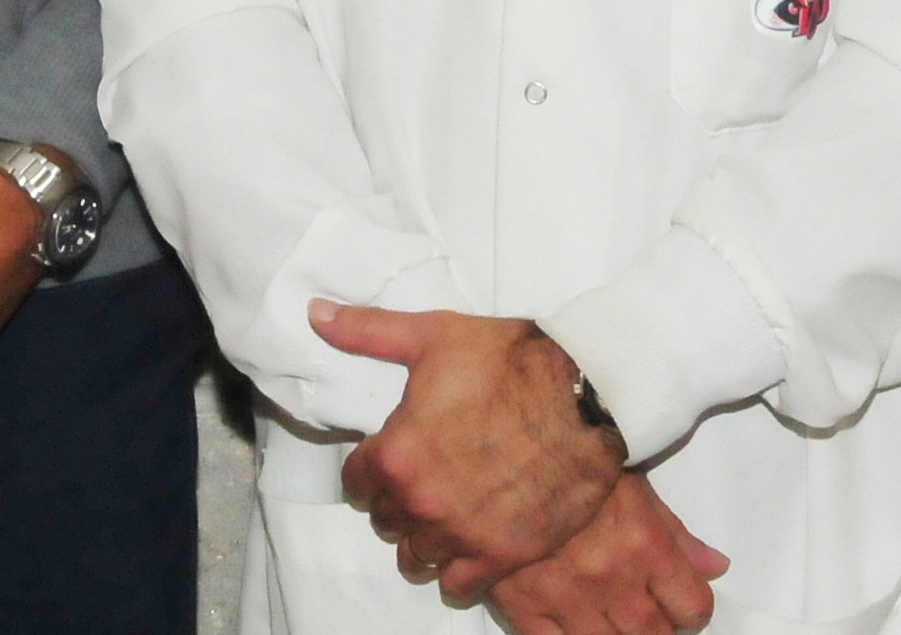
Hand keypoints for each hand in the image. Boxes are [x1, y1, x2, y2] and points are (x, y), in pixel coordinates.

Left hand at [315, 303, 623, 603]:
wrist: (586, 396)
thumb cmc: (510, 361)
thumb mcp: (432, 336)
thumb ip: (366, 331)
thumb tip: (314, 313)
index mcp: (397, 454)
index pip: (356, 482)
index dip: (370, 468)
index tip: (389, 459)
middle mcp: (422, 502)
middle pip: (386, 521)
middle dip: (396, 502)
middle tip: (421, 481)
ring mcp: (462, 534)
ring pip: (416, 557)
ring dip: (423, 539)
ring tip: (441, 517)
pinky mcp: (502, 555)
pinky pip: (459, 586)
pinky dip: (457, 574)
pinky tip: (466, 551)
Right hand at [489, 474, 729, 634]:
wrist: (497, 448)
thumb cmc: (569, 459)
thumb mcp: (633, 484)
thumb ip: (677, 532)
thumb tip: (715, 567)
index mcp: (643, 543)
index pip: (692, 607)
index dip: (690, 607)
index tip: (680, 600)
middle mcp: (610, 577)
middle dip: (657, 626)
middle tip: (643, 606)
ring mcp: (565, 598)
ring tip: (608, 612)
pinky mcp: (522, 607)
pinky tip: (573, 622)